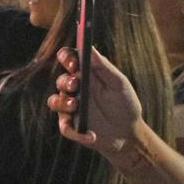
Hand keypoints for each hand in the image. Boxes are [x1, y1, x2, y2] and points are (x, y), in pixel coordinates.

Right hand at [48, 46, 145, 161]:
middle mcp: (74, 89)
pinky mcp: (71, 126)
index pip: (68, 59)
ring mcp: (70, 108)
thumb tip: (89, 47)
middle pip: (60, 80)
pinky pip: (65, 128)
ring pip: (54, 102)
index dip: (66, 57)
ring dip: (63, 103)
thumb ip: (104, 66)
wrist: (128, 133)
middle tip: (75, 85)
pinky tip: (91, 136)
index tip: (73, 62)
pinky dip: (76, 132)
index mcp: (84, 74)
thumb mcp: (118, 84)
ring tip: (76, 106)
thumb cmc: (124, 103)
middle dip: (65, 81)